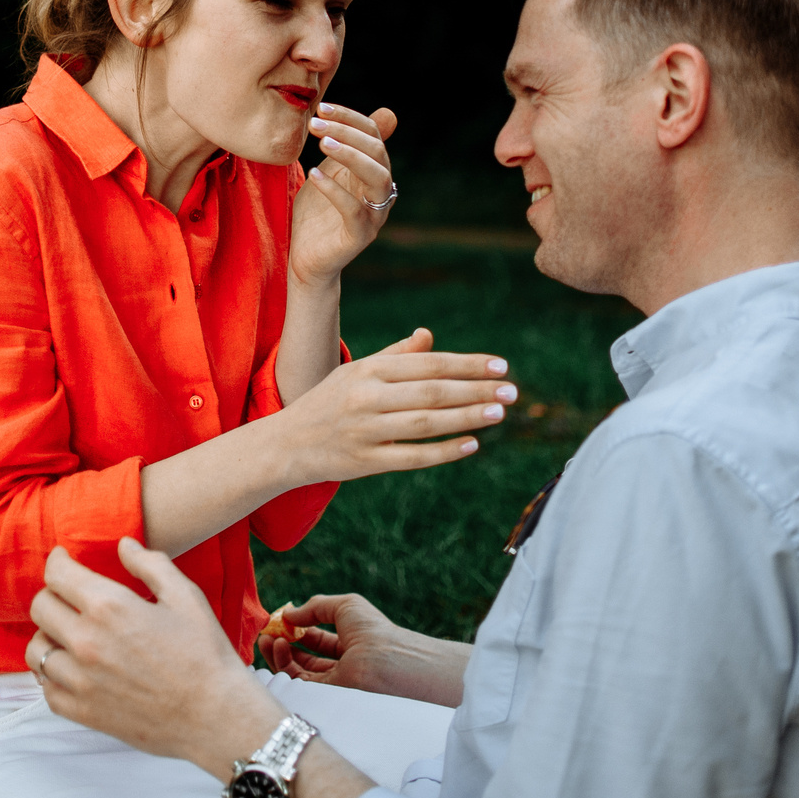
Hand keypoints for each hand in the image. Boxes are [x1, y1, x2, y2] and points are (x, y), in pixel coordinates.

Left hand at [27, 539, 280, 776]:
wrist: (215, 716)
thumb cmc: (205, 654)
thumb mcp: (185, 596)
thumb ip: (150, 564)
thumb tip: (123, 545)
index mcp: (109, 607)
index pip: (57, 574)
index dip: (57, 561)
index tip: (63, 559)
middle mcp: (86, 641)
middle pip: (40, 607)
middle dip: (52, 594)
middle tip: (69, 596)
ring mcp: (80, 681)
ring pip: (36, 649)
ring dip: (48, 635)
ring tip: (67, 633)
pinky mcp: (83, 712)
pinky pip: (46, 689)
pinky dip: (52, 675)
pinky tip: (71, 668)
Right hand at [257, 592, 471, 707]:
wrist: (389, 661)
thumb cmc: (374, 630)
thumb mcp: (345, 606)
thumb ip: (315, 607)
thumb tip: (288, 614)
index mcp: (349, 644)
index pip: (316, 639)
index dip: (296, 629)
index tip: (278, 620)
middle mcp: (340, 666)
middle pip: (303, 658)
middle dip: (281, 644)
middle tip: (265, 631)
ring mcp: (332, 683)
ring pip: (296, 672)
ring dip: (277, 655)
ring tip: (268, 638)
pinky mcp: (324, 698)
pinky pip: (297, 684)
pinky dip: (283, 665)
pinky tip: (277, 646)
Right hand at [270, 329, 513, 485]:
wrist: (286, 443)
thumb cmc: (329, 402)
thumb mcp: (357, 371)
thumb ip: (396, 355)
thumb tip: (429, 336)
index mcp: (369, 368)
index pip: (428, 363)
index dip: (467, 364)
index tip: (501, 366)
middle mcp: (367, 396)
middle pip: (432, 392)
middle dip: (476, 390)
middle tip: (512, 391)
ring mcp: (366, 430)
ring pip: (426, 422)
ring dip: (467, 417)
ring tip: (499, 413)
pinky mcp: (366, 461)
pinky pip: (413, 457)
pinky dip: (445, 451)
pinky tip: (472, 444)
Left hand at [289, 104, 398, 288]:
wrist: (305, 258)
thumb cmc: (317, 212)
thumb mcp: (328, 170)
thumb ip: (342, 144)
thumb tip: (361, 111)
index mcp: (373, 171)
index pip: (372, 135)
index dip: (349, 118)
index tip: (321, 108)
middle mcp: (380, 191)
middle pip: (377, 152)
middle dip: (347, 132)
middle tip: (315, 124)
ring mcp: (374, 215)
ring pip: (377, 178)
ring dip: (352, 156)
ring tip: (322, 143)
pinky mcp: (359, 236)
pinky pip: (354, 210)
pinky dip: (335, 190)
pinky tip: (314, 175)